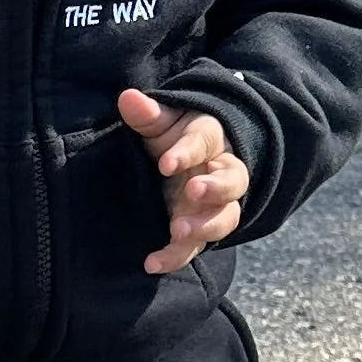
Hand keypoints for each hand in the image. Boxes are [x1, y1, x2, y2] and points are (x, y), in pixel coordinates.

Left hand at [117, 84, 248, 275]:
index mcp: (210, 140)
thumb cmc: (172, 138)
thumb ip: (147, 114)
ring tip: (178, 232)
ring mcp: (215, 205)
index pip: (204, 141)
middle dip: (215, 189)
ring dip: (205, 226)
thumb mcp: (161, 123)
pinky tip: (152, 263)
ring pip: (225, 217)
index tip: (166, 162)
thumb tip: (128, 97)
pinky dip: (177, 257)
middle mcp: (221, 173)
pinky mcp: (200, 229)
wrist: (185, 161)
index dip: (187, 152)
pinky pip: (197, 246)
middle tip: (192, 192)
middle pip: (233, 181)